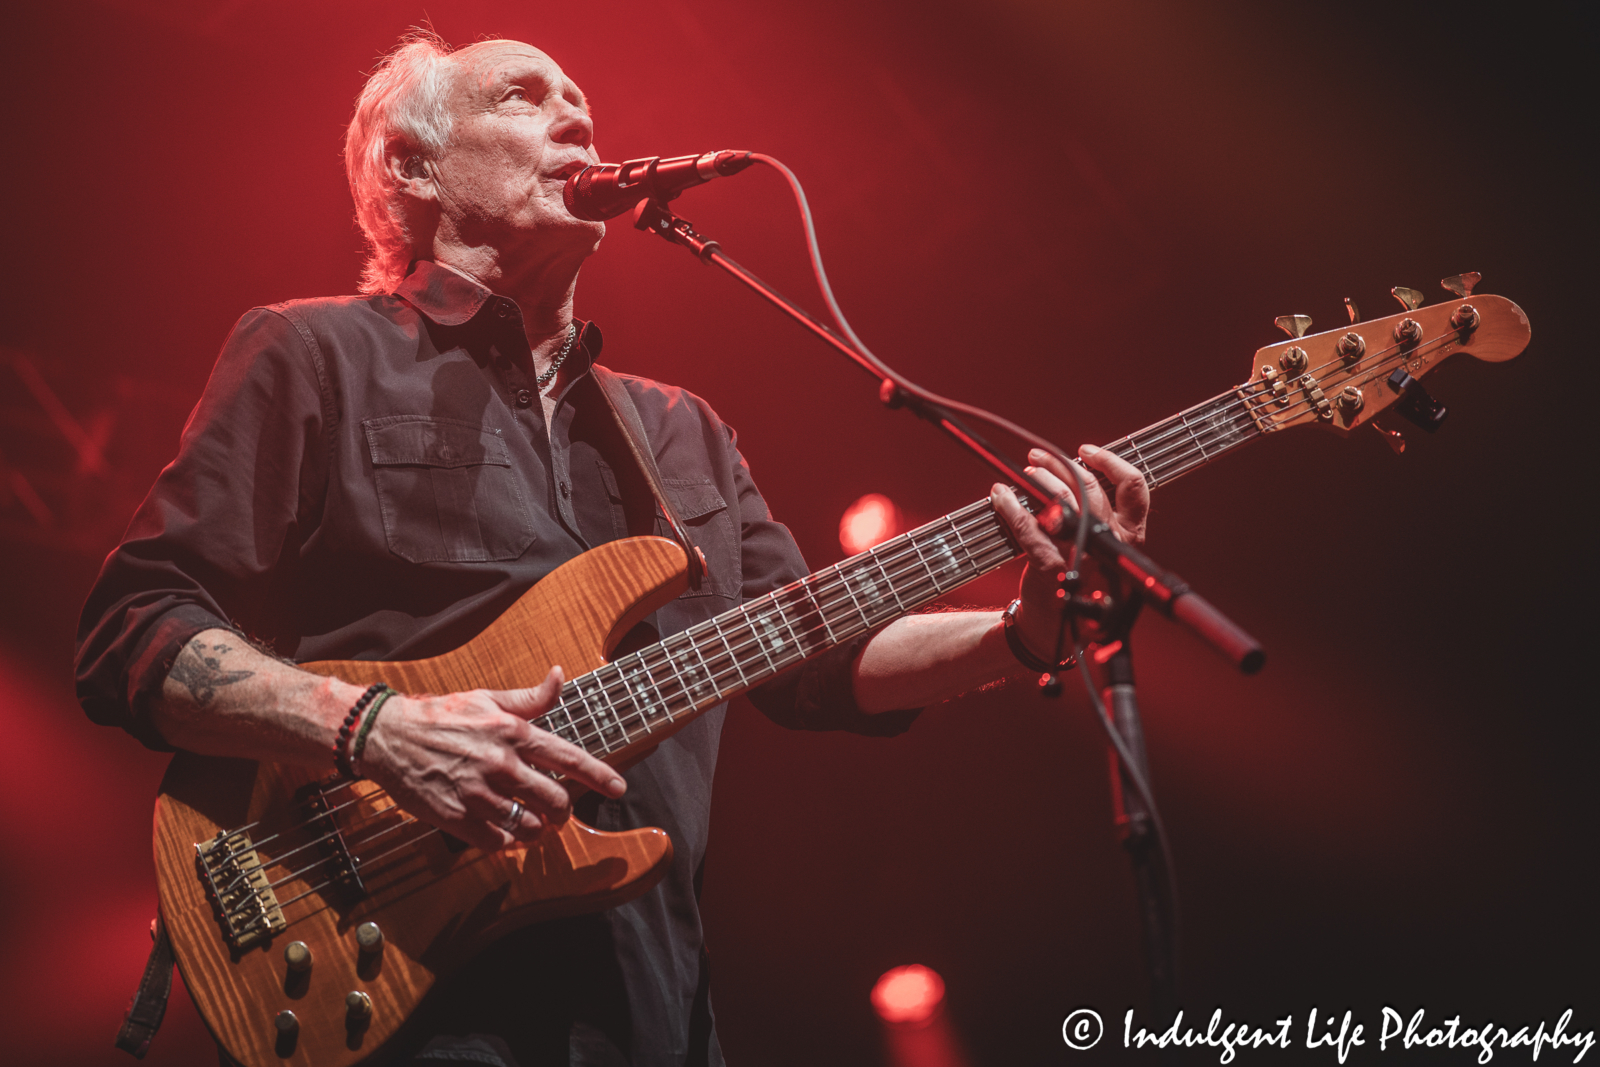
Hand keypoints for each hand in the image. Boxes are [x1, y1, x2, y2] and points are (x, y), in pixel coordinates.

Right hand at [360, 666, 626, 850]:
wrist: (387, 736)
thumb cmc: (440, 716)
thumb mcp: (488, 698)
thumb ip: (530, 698)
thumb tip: (560, 676)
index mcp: (513, 733)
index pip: (568, 757)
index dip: (599, 775)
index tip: (619, 787)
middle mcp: (500, 765)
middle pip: (555, 800)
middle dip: (563, 809)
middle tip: (558, 810)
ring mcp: (478, 794)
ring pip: (530, 826)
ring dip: (538, 828)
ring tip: (533, 822)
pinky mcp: (456, 818)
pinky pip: (498, 843)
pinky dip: (508, 842)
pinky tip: (505, 831)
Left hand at [990, 445, 1150, 661]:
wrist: (1054, 629)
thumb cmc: (1078, 580)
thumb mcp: (1100, 546)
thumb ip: (1098, 514)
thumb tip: (1077, 471)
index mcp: (1129, 536)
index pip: (1134, 488)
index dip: (1111, 462)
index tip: (1086, 451)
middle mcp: (1110, 545)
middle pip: (1090, 489)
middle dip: (1061, 465)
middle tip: (1038, 458)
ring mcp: (1080, 556)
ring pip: (1062, 502)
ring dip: (1039, 481)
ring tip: (1025, 473)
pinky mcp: (1050, 567)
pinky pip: (1028, 527)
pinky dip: (1011, 507)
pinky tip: (1000, 497)